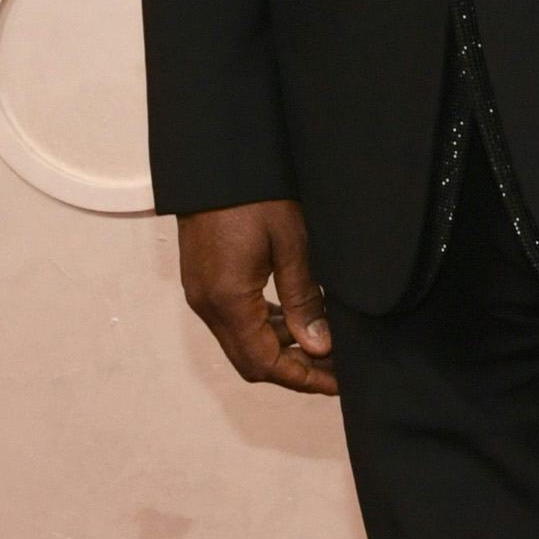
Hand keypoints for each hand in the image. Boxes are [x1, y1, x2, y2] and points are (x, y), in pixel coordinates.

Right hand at [179, 198, 337, 394]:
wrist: (215, 158)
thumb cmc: (254, 191)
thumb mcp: (291, 243)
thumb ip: (304, 298)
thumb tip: (319, 345)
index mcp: (228, 300)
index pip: (265, 363)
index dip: (303, 378)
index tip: (337, 381)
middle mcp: (207, 304)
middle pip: (251, 361)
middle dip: (294, 369)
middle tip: (335, 365)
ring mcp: (201, 293)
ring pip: (242, 342)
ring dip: (280, 349)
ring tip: (322, 340)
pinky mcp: (202, 280)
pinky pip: (234, 320)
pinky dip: (264, 328)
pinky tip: (294, 317)